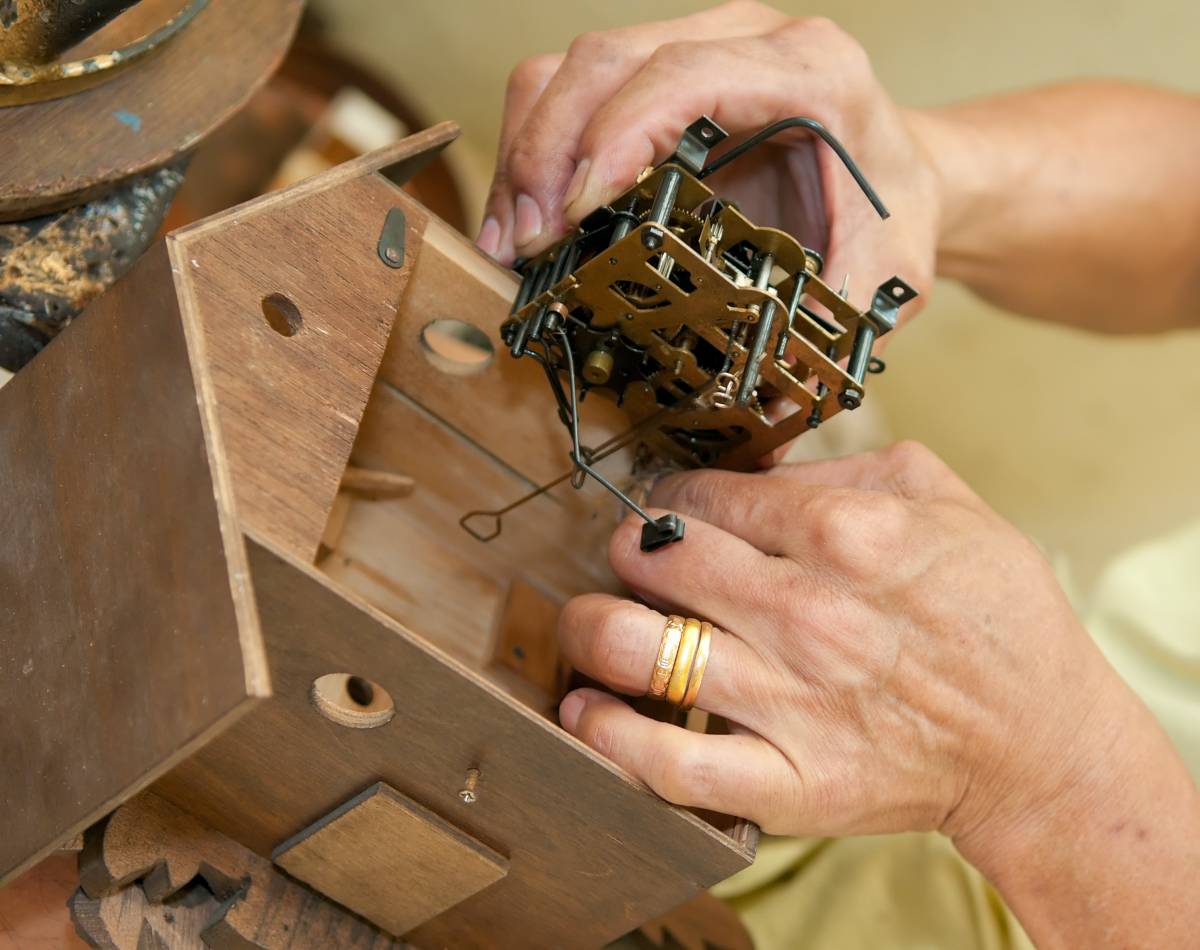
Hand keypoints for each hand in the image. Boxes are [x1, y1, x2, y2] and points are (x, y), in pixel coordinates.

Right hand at [479, 1, 939, 313]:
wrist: (897, 172)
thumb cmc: (891, 212)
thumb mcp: (891, 272)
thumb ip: (840, 324)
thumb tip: (774, 406)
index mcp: (809, 71)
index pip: (685, 75)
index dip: (616, 136)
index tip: (577, 214)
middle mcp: (743, 40)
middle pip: (606, 61)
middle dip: (547, 152)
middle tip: (528, 244)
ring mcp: (694, 47)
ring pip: (573, 69)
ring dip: (526, 153)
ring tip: (513, 243)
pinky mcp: (657, 76)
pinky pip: (571, 92)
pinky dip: (534, 152)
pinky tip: (527, 222)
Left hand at [556, 441, 1168, 847]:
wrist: (1038, 744)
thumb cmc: (993, 615)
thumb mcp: (944, 499)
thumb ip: (841, 467)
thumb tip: (748, 466)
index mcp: (848, 533)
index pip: (705, 495)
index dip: (672, 498)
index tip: (669, 511)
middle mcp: (810, 613)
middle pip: (654, 556)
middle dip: (627, 548)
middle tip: (633, 557)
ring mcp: (793, 703)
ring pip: (636, 648)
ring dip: (592, 627)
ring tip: (595, 622)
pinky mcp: (788, 783)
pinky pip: (667, 763)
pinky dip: (609, 734)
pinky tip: (589, 707)